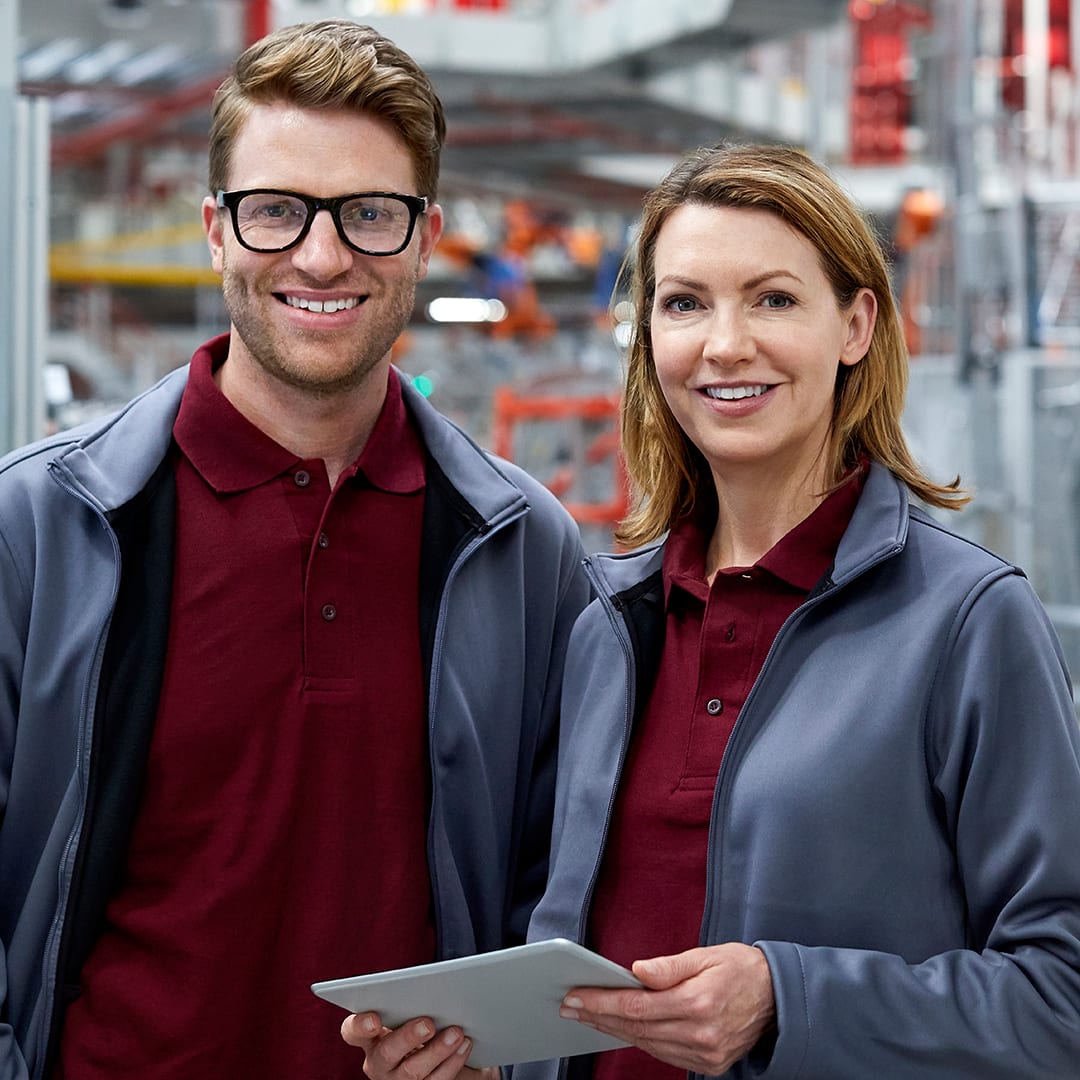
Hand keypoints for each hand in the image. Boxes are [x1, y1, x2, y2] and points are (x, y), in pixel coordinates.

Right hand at [340, 1012, 498, 1079]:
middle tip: (429, 1023)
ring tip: (456, 1033)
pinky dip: (451, 1063)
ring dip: (437, 1051)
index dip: (360, 1026)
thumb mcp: (413, 1012)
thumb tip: (432, 987)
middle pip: (386, 1054)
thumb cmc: (423, 1023)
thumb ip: (413, 1001)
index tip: (375, 1019)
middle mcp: (379, 1062)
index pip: (353, 1032)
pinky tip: (464, 1046)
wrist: (444, 1056)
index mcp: (370, 1037)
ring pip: (411, 1073)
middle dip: (408, 1038)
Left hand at [558, 943, 776, 1075]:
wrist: (778, 999)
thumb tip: (636, 970)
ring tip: (587, 1016)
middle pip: (636, 1027)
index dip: (602, 1001)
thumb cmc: (741, 969)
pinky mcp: (709, 1065)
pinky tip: (621, 1029)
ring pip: (647, 1044)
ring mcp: (705, 1055)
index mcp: (699, 1002)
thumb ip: (669, 966)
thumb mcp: (707, 955)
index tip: (576, 995)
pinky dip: (639, 1041)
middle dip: (598, 1016)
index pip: (637, 1005)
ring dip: (614, 1030)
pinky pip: (663, 1054)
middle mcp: (700, 1034)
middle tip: (569, 1006)